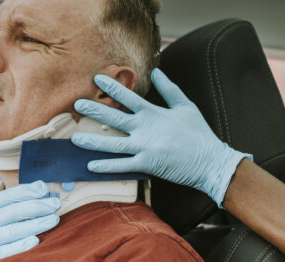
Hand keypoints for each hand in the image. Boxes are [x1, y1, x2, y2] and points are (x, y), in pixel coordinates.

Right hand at [0, 181, 59, 261]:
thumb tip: (20, 202)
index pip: (10, 195)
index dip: (29, 191)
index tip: (45, 188)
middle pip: (17, 210)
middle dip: (39, 205)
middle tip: (57, 203)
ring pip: (14, 229)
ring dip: (36, 223)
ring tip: (54, 219)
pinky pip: (3, 251)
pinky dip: (19, 245)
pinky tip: (34, 241)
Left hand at [71, 68, 250, 206]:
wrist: (210, 161)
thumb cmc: (199, 133)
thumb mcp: (186, 106)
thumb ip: (169, 89)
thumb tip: (156, 72)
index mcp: (154, 113)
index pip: (129, 96)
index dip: (112, 87)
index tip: (96, 79)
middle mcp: (146, 129)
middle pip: (114, 117)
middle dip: (93, 110)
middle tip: (76, 103)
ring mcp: (145, 147)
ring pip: (112, 143)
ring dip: (92, 141)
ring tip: (74, 138)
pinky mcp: (147, 164)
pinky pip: (122, 166)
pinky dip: (106, 166)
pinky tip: (90, 166)